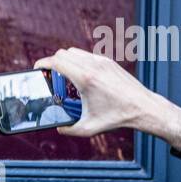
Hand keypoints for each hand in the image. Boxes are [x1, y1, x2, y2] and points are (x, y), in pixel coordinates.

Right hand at [33, 47, 180, 145]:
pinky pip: (86, 56)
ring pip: (75, 52)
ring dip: (65, 60)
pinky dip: (78, 62)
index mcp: (85, 79)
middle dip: (52, 62)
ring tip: (63, 76)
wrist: (143, 108)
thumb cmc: (117, 117)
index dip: (42, 63)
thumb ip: (68, 129)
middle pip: (63, 53)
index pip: (57, 61)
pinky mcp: (109, 62)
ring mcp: (102, 62)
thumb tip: (58, 127)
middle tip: (49, 75)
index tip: (37, 69)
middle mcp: (93, 66)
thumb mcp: (88, 128)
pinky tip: (79, 77)